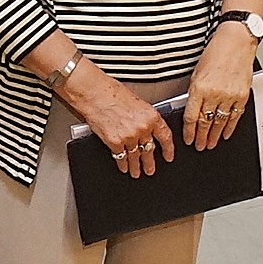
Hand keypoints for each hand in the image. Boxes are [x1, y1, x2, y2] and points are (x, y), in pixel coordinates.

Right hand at [63, 63, 170, 178]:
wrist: (94, 93)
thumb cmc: (111, 92)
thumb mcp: (136, 101)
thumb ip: (144, 117)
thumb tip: (146, 127)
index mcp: (151, 116)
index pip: (165, 137)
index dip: (168, 149)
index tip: (168, 156)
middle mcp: (142, 128)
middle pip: (149, 150)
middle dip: (150, 162)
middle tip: (150, 169)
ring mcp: (129, 137)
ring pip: (136, 157)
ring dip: (136, 166)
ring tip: (136, 172)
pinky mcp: (115, 142)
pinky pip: (121, 157)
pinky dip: (122, 164)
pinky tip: (123, 167)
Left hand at [183, 24, 255, 151]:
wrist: (236, 41)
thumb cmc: (216, 52)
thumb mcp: (197, 72)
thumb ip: (194, 92)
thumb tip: (192, 110)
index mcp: (199, 88)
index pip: (191, 117)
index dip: (189, 132)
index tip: (188, 139)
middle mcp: (214, 93)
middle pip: (205, 122)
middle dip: (201, 137)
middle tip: (200, 146)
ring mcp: (229, 96)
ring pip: (220, 123)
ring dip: (215, 136)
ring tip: (211, 143)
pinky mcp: (242, 95)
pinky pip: (235, 116)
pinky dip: (230, 127)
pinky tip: (226, 133)